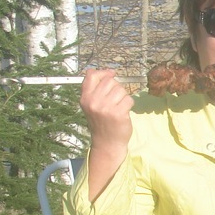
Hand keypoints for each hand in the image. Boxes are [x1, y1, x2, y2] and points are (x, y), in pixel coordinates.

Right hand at [79, 68, 134, 200]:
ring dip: (123, 97)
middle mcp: (93, 101)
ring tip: (119, 107)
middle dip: (116, 88)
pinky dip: (129, 105)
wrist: (107, 142)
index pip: (92, 76)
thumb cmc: (102, 122)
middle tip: (115, 100)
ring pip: (121, 90)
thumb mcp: (92, 105)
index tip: (111, 74)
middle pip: (110, 81)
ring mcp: (105, 107)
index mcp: (85, 98)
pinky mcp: (118, 113)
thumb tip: (108, 72)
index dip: (104, 73)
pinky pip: (129, 99)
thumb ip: (95, 89)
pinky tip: (124, 112)